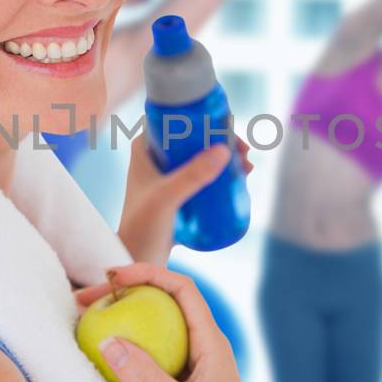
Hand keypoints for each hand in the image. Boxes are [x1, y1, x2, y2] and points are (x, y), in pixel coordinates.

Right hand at [74, 263, 268, 381]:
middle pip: (162, 307)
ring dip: (119, 326)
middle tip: (83, 301)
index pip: (182, 289)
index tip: (111, 276)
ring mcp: (188, 374)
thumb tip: (109, 340)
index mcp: (213, 345)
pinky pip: (145, 364)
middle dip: (123, 296)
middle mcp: (202, 353)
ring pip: (151, 336)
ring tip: (83, 326)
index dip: (148, 273)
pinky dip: (120, 357)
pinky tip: (95, 364)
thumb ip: (145, 378)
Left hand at [116, 131, 252, 267]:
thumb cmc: (142, 228)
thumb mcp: (166, 198)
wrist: (135, 261)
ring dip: (225, 158)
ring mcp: (166, 177)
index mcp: (145, 148)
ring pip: (200, 157)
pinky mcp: (177, 195)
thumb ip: (191, 176)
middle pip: (194, 138)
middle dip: (222, 141)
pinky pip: (202, 177)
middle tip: (244, 154)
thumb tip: (224, 150)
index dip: (205, 119)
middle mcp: (155, 158)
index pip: (176, 121)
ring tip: (246, 169)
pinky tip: (238, 180)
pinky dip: (220, 175)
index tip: (230, 130)